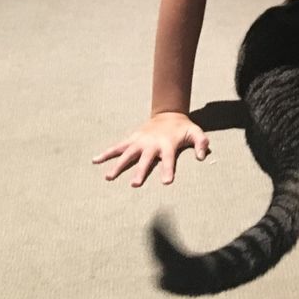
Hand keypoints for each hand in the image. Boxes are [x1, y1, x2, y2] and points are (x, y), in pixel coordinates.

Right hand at [92, 112, 209, 187]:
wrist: (168, 113)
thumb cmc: (182, 128)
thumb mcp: (195, 132)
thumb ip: (201, 143)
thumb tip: (203, 156)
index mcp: (168, 144)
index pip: (169, 158)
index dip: (168, 169)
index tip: (166, 182)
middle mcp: (152, 143)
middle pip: (145, 159)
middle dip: (140, 171)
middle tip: (134, 185)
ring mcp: (140, 141)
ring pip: (128, 154)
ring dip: (118, 165)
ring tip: (108, 177)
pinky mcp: (132, 139)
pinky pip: (117, 147)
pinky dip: (106, 153)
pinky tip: (95, 160)